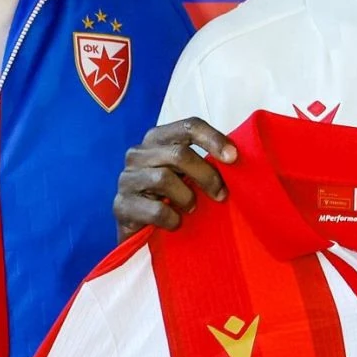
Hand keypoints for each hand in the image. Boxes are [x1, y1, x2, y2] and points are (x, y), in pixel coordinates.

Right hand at [112, 117, 236, 239]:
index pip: (189, 126)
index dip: (213, 139)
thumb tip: (235, 157)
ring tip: (191, 209)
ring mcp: (126, 179)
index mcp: (157, 138)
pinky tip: (176, 223)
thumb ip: (204, 161)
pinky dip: (172, 219)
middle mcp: (138, 153)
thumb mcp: (187, 173)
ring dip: (187, 198)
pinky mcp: (120, 206)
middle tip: (221, 194)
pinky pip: (155, 209)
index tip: (234, 157)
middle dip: (206, 175)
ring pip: (164, 179)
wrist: (139, 230)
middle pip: (179, 154)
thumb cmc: (170, 196)